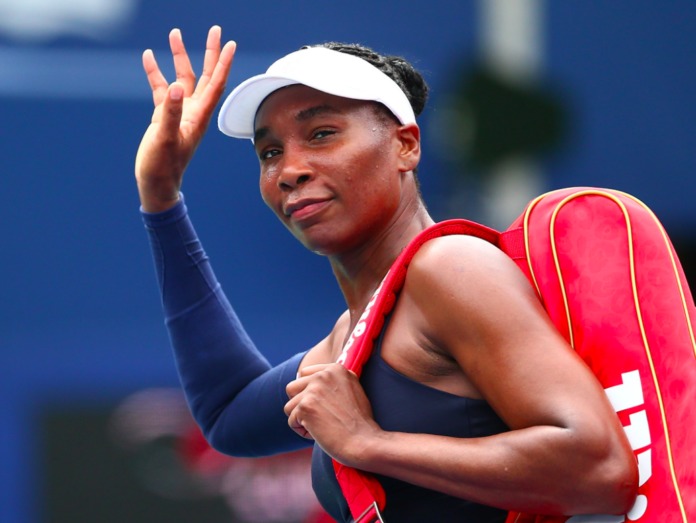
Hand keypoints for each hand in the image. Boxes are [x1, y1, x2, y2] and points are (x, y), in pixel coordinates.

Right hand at [135, 26, 235, 211]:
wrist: (157, 184)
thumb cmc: (163, 166)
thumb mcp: (165, 138)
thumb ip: (170, 113)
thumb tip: (176, 87)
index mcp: (199, 117)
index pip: (215, 84)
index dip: (223, 63)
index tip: (230, 43)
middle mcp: (193, 112)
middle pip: (205, 75)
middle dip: (209, 52)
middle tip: (215, 29)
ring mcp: (179, 113)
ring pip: (182, 78)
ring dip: (179, 56)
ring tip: (174, 33)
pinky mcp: (165, 117)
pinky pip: (162, 89)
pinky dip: (156, 73)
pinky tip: (149, 57)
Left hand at [284, 363, 381, 465]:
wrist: (363, 442)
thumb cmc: (359, 422)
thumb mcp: (352, 389)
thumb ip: (333, 381)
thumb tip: (312, 382)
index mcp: (336, 368)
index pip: (305, 374)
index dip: (308, 393)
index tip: (322, 406)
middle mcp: (324, 375)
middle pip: (293, 388)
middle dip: (300, 405)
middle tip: (318, 417)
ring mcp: (314, 389)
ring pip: (290, 406)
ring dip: (301, 419)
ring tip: (321, 426)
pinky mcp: (305, 406)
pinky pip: (291, 421)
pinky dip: (302, 431)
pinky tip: (320, 434)